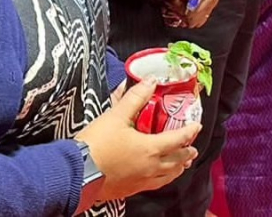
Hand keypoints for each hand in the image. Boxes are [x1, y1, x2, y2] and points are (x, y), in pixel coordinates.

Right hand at [75, 78, 199, 206]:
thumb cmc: (96, 145)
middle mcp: (149, 167)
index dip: (190, 132)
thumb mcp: (116, 116)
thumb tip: (151, 81)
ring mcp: (139, 182)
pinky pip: (152, 185)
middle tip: (192, 148)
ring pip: (166, 177)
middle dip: (186, 153)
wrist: (74, 174)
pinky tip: (157, 177)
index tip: (197, 126)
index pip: (178, 139)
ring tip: (181, 165)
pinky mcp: (128, 190)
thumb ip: (135, 98)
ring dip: (176, 169)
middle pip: (176, 161)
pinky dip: (161, 179)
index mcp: (150, 148)